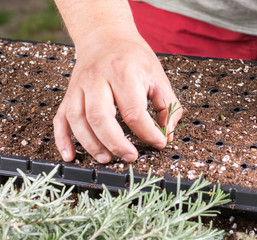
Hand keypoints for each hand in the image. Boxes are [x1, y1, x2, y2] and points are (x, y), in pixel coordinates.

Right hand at [53, 31, 181, 162]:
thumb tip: (168, 134)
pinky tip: (70, 155)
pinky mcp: (69, 94)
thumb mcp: (158, 76)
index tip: (159, 143)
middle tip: (131, 157)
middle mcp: (97, 78)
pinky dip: (63, 140)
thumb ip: (168, 106)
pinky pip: (60, 119)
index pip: (133, 111)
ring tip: (107, 159)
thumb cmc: (134, 57)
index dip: (148, 133)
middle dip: (116, 143)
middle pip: (100, 117)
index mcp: (123, 72)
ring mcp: (79, 86)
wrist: (105, 36)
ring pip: (78, 120)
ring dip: (91, 145)